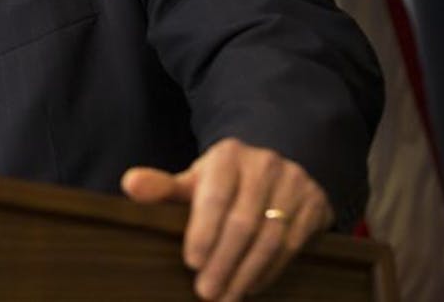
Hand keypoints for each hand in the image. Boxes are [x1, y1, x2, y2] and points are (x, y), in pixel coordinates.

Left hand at [121, 138, 333, 300]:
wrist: (275, 167)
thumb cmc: (224, 181)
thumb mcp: (195, 180)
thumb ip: (162, 187)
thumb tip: (129, 183)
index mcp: (228, 156)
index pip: (215, 196)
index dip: (204, 231)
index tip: (191, 262)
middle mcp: (264, 165)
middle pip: (243, 222)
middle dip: (223, 261)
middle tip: (206, 293)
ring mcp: (293, 183)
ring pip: (270, 236)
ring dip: (246, 272)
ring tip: (227, 297)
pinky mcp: (313, 204)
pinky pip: (291, 244)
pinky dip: (270, 270)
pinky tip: (251, 286)